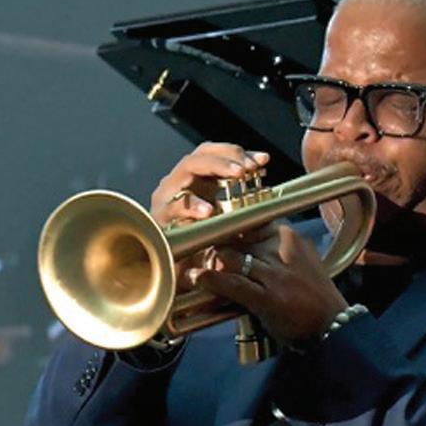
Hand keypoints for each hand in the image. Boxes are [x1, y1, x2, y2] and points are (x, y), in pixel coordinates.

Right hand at [149, 142, 269, 290]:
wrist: (174, 272)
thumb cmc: (202, 244)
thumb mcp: (225, 218)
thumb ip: (240, 200)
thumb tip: (266, 184)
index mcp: (195, 181)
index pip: (213, 153)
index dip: (237, 152)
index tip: (264, 160)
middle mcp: (179, 183)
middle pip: (200, 156)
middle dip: (227, 158)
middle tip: (248, 168)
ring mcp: (167, 198)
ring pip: (187, 169)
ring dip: (214, 169)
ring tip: (236, 176)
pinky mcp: (160, 218)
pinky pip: (175, 206)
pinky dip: (193, 206)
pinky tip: (210, 211)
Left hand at [191, 222, 348, 343]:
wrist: (334, 324)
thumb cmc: (316, 295)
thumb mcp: (301, 260)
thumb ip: (278, 247)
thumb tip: (253, 238)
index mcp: (289, 238)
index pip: (251, 219)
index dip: (227, 224)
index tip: (212, 227)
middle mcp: (281, 251)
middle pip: (236, 236)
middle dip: (213, 242)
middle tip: (194, 248)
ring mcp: (274, 275)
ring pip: (230, 257)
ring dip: (206, 261)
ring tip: (189, 264)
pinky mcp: (268, 298)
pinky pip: (232, 284)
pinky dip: (210, 281)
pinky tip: (195, 279)